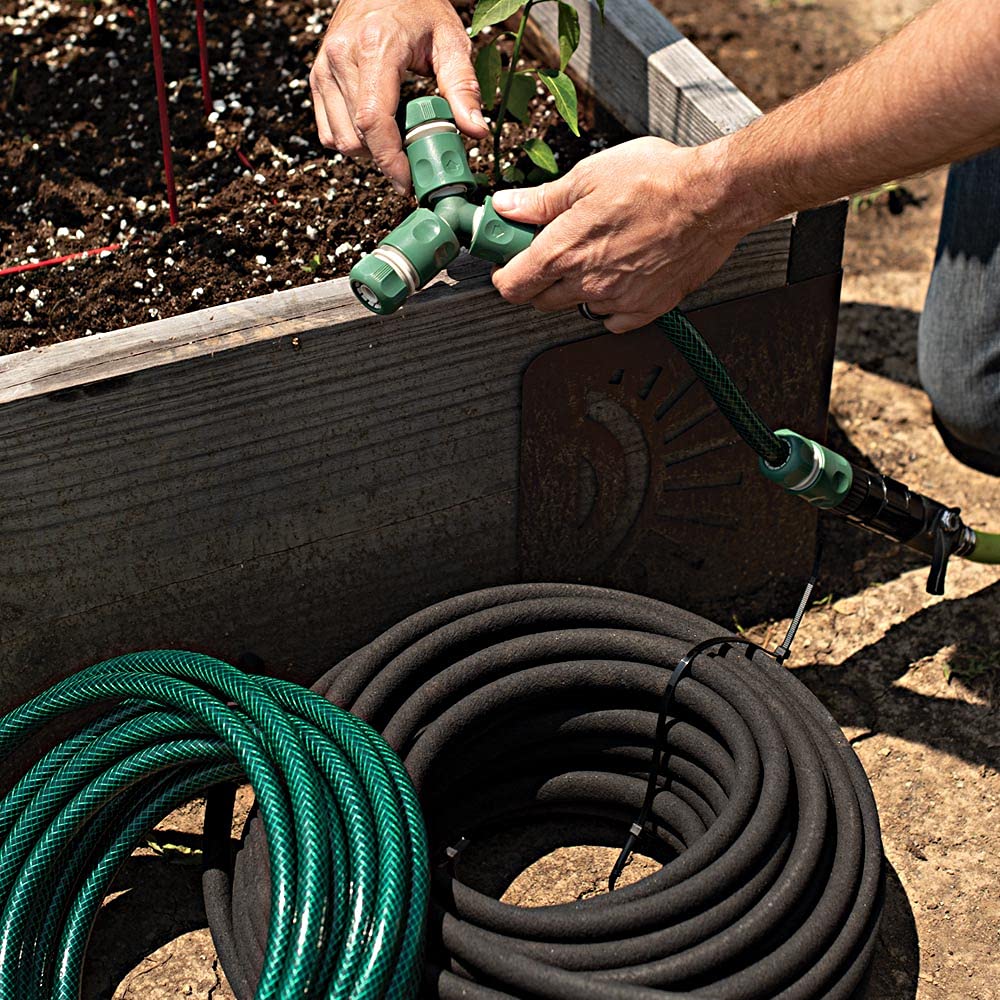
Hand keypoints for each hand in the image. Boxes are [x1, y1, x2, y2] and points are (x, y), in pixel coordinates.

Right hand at [310, 0, 488, 193]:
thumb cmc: (418, 7)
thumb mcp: (451, 40)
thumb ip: (463, 87)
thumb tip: (475, 131)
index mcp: (375, 47)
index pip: (374, 119)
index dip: (390, 160)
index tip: (408, 182)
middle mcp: (341, 56)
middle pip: (357, 137)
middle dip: (385, 158)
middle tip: (414, 155)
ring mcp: (324, 68)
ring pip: (340, 140)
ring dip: (369, 152)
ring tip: (397, 135)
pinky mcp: (316, 78)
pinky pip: (328, 131)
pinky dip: (352, 140)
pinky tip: (376, 128)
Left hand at [490, 137, 753, 331]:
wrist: (711, 198)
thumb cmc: (656, 180)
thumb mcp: (587, 176)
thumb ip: (542, 201)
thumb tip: (506, 206)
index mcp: (564, 251)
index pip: (512, 285)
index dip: (504, 274)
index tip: (508, 260)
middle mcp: (587, 283)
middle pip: (540, 301)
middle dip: (538, 279)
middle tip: (552, 250)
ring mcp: (617, 300)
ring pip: (578, 308)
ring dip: (576, 289)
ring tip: (597, 254)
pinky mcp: (646, 309)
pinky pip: (612, 320)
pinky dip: (609, 305)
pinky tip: (619, 276)